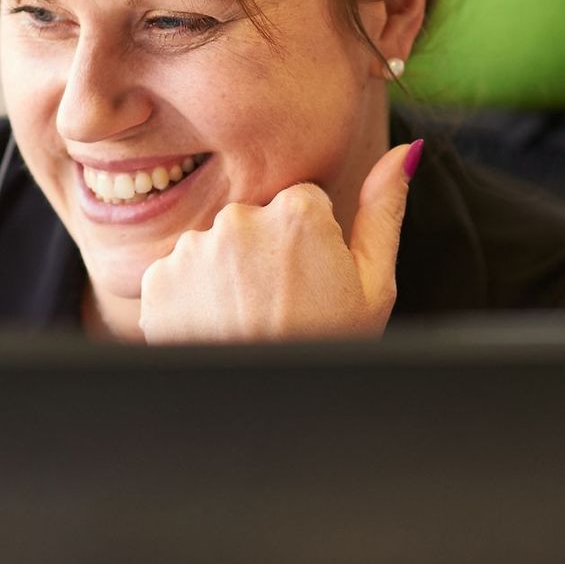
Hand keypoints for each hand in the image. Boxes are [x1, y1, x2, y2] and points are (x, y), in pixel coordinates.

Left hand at [137, 140, 421, 342]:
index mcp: (299, 210)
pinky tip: (215, 328)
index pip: (301, 203)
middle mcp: (240, 217)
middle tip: (279, 307)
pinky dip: (191, 298)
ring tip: (246, 321)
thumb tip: (406, 150)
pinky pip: (178, 274)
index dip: (309, 244)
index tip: (310, 281)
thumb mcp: (374, 286)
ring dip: (226, 275)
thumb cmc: (328, 349)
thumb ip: (383, 209)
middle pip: (256, 219)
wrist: (265, 413)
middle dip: (265, 255)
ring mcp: (194, 248)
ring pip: (215, 246)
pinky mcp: (157, 278)